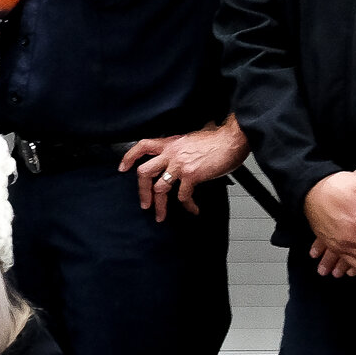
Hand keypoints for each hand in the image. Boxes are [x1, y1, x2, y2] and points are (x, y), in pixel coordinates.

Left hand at [121, 116, 249, 221]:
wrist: (232, 139)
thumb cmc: (217, 139)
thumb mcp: (192, 138)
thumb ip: (181, 148)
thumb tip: (180, 157)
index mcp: (170, 143)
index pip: (142, 146)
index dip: (129, 157)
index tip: (123, 168)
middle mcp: (171, 153)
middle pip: (145, 172)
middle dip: (141, 191)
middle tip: (145, 204)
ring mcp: (180, 165)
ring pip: (160, 188)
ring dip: (159, 205)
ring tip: (161, 215)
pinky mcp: (192, 175)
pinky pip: (183, 195)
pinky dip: (187, 206)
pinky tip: (193, 209)